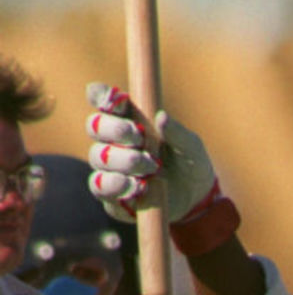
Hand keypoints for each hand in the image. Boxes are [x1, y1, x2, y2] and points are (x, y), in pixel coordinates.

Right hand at [86, 86, 237, 253]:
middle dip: (116, 129)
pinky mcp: (112, 196)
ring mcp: (110, 169)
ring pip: (97, 157)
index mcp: (127, 119)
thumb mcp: (191, 147)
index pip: (102, 99)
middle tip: (140, 137)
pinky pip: (100, 188)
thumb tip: (161, 117)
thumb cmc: (190, 162)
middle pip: (95, 126)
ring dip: (122, 160)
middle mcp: (112, 142)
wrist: (197, 199)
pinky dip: (116, 186)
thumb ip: (178, 132)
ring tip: (151, 167)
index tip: (119, 99)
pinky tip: (137, 187)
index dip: (102, 95)